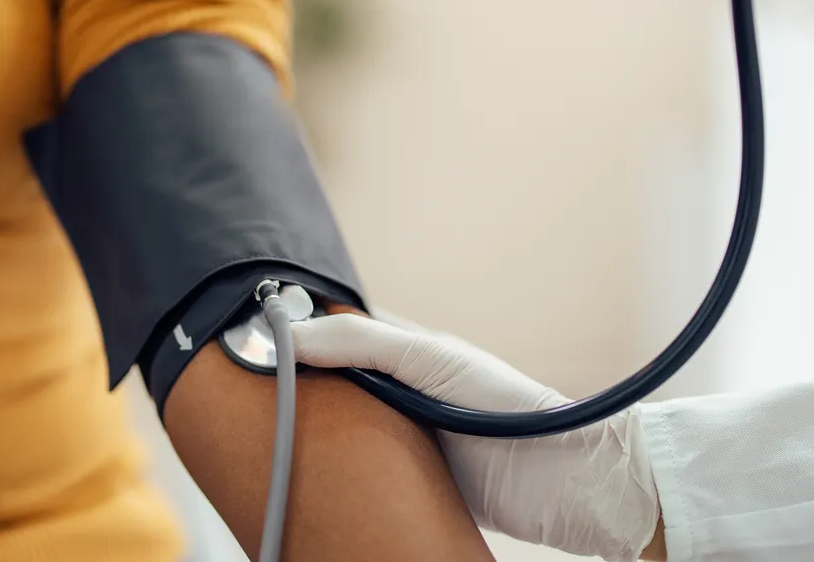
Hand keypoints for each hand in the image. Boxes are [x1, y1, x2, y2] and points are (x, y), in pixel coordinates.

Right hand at [290, 312, 660, 561]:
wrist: (560, 477)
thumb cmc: (505, 404)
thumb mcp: (429, 359)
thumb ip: (362, 343)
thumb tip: (289, 338)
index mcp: (407, 352)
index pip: (339, 335)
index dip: (299, 336)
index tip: (255, 343)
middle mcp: (403, 391)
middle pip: (334, 385)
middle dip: (298, 389)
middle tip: (253, 396)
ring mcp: (407, 435)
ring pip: (343, 429)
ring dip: (314, 432)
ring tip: (269, 436)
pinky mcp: (412, 479)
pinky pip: (362, 471)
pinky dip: (337, 472)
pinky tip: (311, 474)